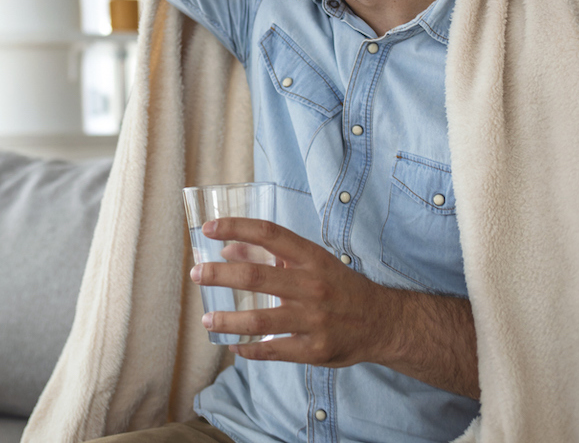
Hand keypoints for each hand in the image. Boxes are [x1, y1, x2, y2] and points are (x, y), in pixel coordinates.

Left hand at [191, 217, 397, 367]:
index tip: (209, 228)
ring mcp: (314, 319)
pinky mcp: (315, 349)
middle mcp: (312, 285)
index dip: (236, 227)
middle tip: (196, 274)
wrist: (382, 322)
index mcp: (311, 258)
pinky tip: (232, 346)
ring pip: (260, 320)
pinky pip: (273, 350)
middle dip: (220, 275)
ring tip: (206, 319)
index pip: (269, 234)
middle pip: (257, 277)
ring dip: (228, 320)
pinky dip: (248, 350)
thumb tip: (227, 250)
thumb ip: (271, 255)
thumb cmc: (340, 287)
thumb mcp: (312, 263)